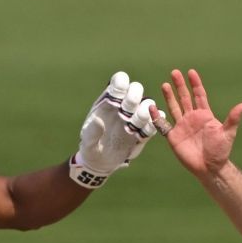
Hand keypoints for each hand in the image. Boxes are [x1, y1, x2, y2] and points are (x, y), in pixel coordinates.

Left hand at [68, 71, 159, 187]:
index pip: (120, 81)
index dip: (122, 84)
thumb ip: (92, 132)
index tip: (117, 98)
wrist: (101, 161)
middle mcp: (124, 105)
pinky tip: (144, 131)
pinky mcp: (143, 132)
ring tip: (134, 124)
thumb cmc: (91, 146)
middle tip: (127, 111)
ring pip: (148, 104)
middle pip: (136, 89)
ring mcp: (134, 118)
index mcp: (109, 100)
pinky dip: (153, 124)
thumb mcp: (88, 141)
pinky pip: (153, 123)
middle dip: (134, 97)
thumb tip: (99, 121)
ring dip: (144, 112)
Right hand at [160, 68, 241, 180]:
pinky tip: (152, 108)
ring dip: (169, 96)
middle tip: (175, 72)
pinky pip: (163, 125)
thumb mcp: (228, 133)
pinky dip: (157, 117)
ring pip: (174, 107)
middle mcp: (192, 118)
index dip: (195, 84)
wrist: (209, 168)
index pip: (199, 96)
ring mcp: (182, 126)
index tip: (191, 72)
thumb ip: (233, 119)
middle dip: (180, 85)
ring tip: (165, 85)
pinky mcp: (173, 136)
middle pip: (185, 98)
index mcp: (204, 115)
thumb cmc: (220, 151)